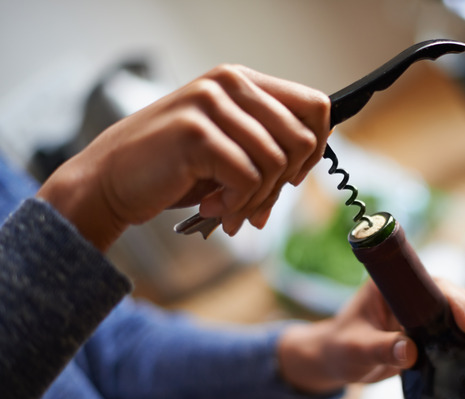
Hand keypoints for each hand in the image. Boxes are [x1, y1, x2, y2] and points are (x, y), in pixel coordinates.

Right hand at [37, 65, 329, 250]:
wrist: (108, 182)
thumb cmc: (173, 168)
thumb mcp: (228, 145)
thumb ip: (267, 143)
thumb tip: (313, 161)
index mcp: (242, 81)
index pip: (315, 106)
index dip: (316, 147)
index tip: (294, 177)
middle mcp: (229, 83)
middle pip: (302, 139)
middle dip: (285, 185)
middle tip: (258, 208)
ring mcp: (211, 105)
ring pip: (276, 163)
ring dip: (258, 200)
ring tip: (229, 212)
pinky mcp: (196, 134)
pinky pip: (248, 179)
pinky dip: (236, 205)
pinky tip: (212, 210)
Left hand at [276, 278, 464, 393]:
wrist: (340, 356)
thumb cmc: (342, 346)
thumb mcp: (356, 348)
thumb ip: (380, 348)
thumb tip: (410, 352)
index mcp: (395, 285)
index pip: (432, 287)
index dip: (456, 303)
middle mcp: (418, 291)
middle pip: (459, 296)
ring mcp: (431, 308)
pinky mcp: (440, 327)